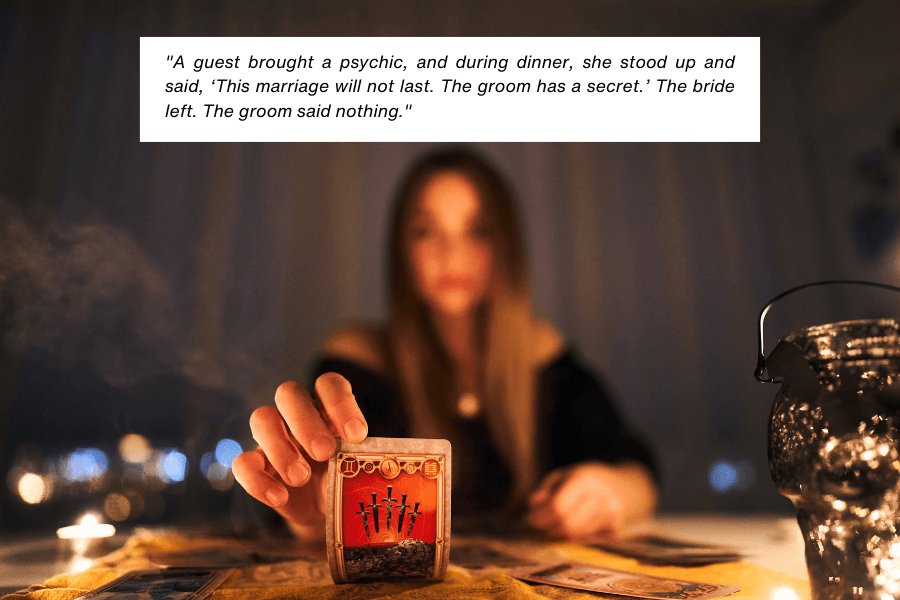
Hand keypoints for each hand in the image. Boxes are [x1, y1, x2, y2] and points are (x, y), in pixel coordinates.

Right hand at [232, 373, 367, 539]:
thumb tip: (384, 467)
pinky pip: (242, 462)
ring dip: (280, 448)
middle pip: (289, 393)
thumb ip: (365, 463)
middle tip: (325, 452)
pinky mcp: (256, 464)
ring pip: (261, 418)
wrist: (326, 511)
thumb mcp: (359, 469)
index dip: (341, 403)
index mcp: (328, 406)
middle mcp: (297, 414)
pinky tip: (280, 498)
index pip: (329, 384)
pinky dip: (257, 480)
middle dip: (305, 421)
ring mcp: (272, 436)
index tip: (357, 436)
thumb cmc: (347, 478)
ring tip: (301, 478)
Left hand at [526, 461, 655, 540]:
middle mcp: (601, 497)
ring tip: (554, 522)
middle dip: (547, 526)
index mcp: (585, 479)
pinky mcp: (615, 530)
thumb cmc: (589, 479)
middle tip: (539, 523)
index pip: (558, 506)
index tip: (529, 517)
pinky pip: (585, 539)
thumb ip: (546, 488)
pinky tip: (573, 523)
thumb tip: (532, 505)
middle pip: (566, 523)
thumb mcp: (565, 474)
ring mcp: (611, 515)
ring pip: (574, 535)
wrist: (627, 487)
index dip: (540, 516)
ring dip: (558, 531)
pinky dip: (573, 534)